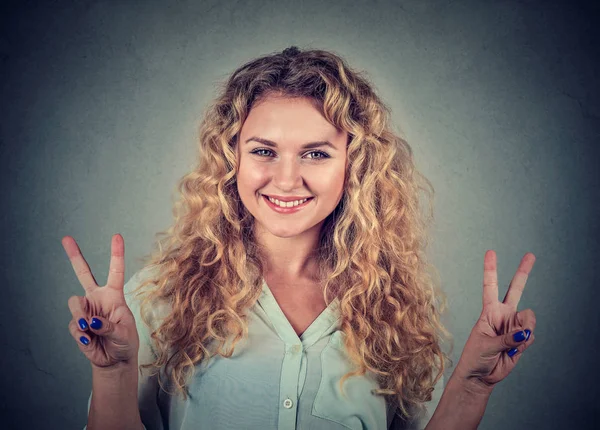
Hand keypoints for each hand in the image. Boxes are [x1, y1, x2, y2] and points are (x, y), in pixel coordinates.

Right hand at [64, 234, 139, 368]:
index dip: (116, 254)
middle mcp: (98, 298)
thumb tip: (90, 321)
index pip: (115, 271)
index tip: (116, 236)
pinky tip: (89, 341)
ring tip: (88, 327)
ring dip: (80, 315)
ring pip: (74, 302)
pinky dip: (81, 334)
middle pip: (83, 273)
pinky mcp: (77, 324)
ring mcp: (85, 310)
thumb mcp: (124, 334)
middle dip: (74, 255)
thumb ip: (109, 326)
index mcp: (114, 295)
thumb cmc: (125, 342)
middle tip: (65, 238)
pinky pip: (74, 325)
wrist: (114, 360)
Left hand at [454, 250, 536, 392]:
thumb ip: (507, 338)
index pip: (490, 286)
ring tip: (510, 343)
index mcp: (489, 311)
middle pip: (516, 289)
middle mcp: (503, 314)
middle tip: (531, 255)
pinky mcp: (522, 338)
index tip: (491, 252)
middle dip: (523, 272)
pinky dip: (524, 344)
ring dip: (523, 331)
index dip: (491, 269)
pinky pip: (530, 336)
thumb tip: (525, 332)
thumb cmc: (475, 357)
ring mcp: (514, 325)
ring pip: (529, 318)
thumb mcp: (486, 345)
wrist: (480, 376)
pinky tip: (514, 351)